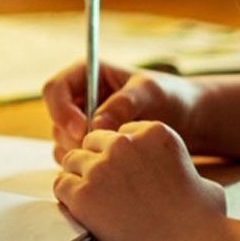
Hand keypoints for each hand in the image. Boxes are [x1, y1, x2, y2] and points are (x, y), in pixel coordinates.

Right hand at [42, 60, 203, 162]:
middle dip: (72, 137)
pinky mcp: (86, 143)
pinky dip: (85, 164)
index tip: (82, 130)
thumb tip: (96, 124)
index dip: (61, 110)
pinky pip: (72, 157)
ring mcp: (80, 121)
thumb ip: (124, 104)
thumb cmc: (169, 96)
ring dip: (79, 153)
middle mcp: (78, 98)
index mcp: (86, 75)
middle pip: (55, 119)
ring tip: (113, 158)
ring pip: (61, 140)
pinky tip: (112, 166)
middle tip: (99, 151)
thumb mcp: (150, 93)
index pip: (55, 89)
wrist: (184, 118)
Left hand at [54, 121, 226, 240]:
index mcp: (153, 132)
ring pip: (71, 162)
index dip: (120, 157)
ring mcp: (101, 167)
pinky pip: (61, 186)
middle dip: (97, 164)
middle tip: (109, 193)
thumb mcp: (204, 183)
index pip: (118, 134)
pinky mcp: (83, 194)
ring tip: (98, 205)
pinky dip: (68, 199)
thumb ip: (185, 171)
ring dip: (79, 180)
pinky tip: (86, 213)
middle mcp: (124, 143)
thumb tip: (192, 183)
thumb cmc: (206, 223)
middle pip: (92, 143)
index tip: (127, 178)